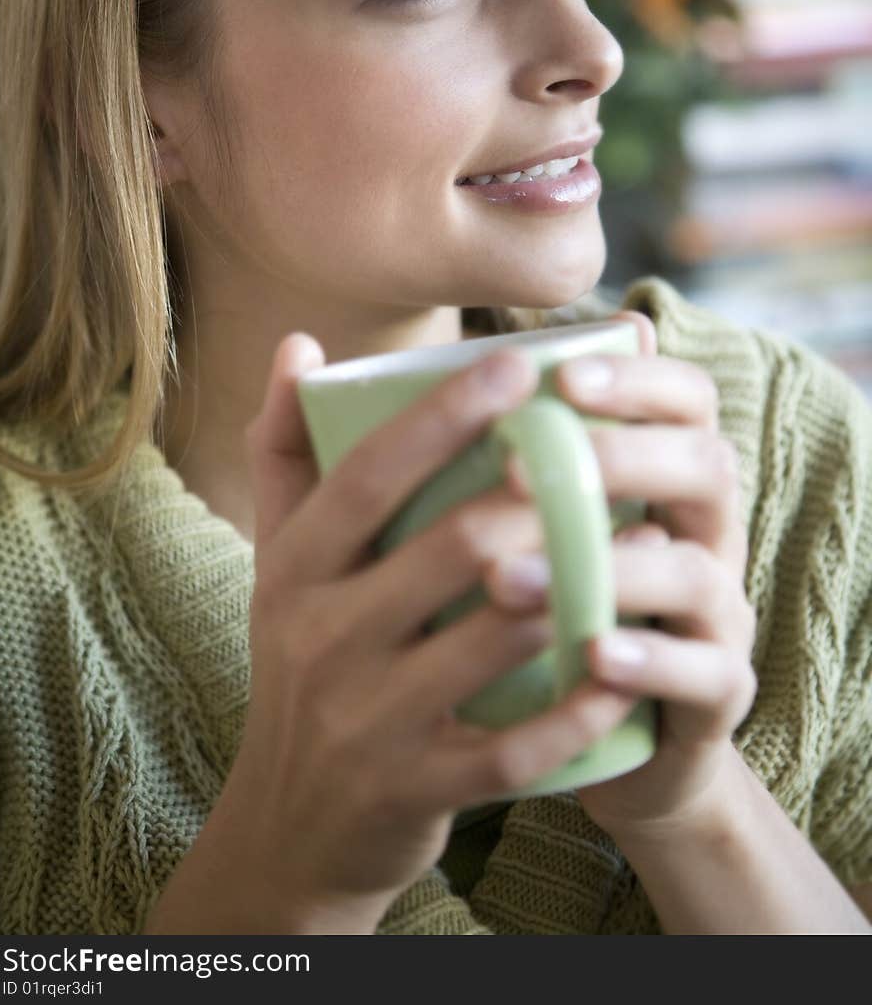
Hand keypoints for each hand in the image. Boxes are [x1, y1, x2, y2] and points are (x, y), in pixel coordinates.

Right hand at [200, 334, 636, 932]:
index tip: (521, 366)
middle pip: (450, 548)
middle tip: (605, 457)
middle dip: (539, 498)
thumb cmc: (303, 661)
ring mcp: (368, 719)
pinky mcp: (416, 789)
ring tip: (644, 544)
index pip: (370, 474)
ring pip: (496, 637)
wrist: (287, 826)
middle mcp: (321, 638)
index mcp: (294, 569)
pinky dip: (578, 704)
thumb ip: (286, 451)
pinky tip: (625, 662)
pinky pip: (514, 746)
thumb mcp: (278, 561)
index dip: (446, 414)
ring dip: (578, 587)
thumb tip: (300, 341)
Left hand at [506, 310, 757, 842]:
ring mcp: (720, 616)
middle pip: (705, 467)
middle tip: (520, 469)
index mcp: (669, 475)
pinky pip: (703, 674)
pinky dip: (648, 663)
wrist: (620, 745)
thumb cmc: (552, 609)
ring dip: (610, 570)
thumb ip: (496, 456)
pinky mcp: (719, 695)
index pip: (686, 399)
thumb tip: (383, 358)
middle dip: (621, 459)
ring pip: (695, 574)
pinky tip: (590, 656)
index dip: (636, 379)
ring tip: (513, 576)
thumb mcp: (532, 528)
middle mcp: (707, 533)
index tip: (560, 378)